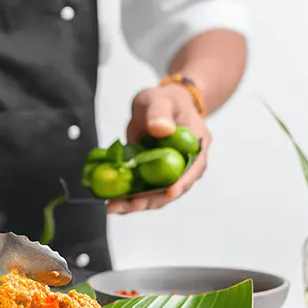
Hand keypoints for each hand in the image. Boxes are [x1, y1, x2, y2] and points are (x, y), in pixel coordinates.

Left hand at [107, 84, 210, 213]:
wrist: (158, 106)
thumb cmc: (165, 101)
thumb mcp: (161, 100)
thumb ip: (160, 112)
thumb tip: (161, 129)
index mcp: (196, 147)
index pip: (193, 169)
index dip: (182, 183)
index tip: (169, 192)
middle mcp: (185, 166)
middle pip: (173, 189)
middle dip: (152, 200)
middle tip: (130, 205)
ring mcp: (168, 173)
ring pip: (155, 194)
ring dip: (136, 203)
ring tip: (114, 207)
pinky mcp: (152, 177)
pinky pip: (142, 190)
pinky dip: (128, 197)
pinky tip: (111, 200)